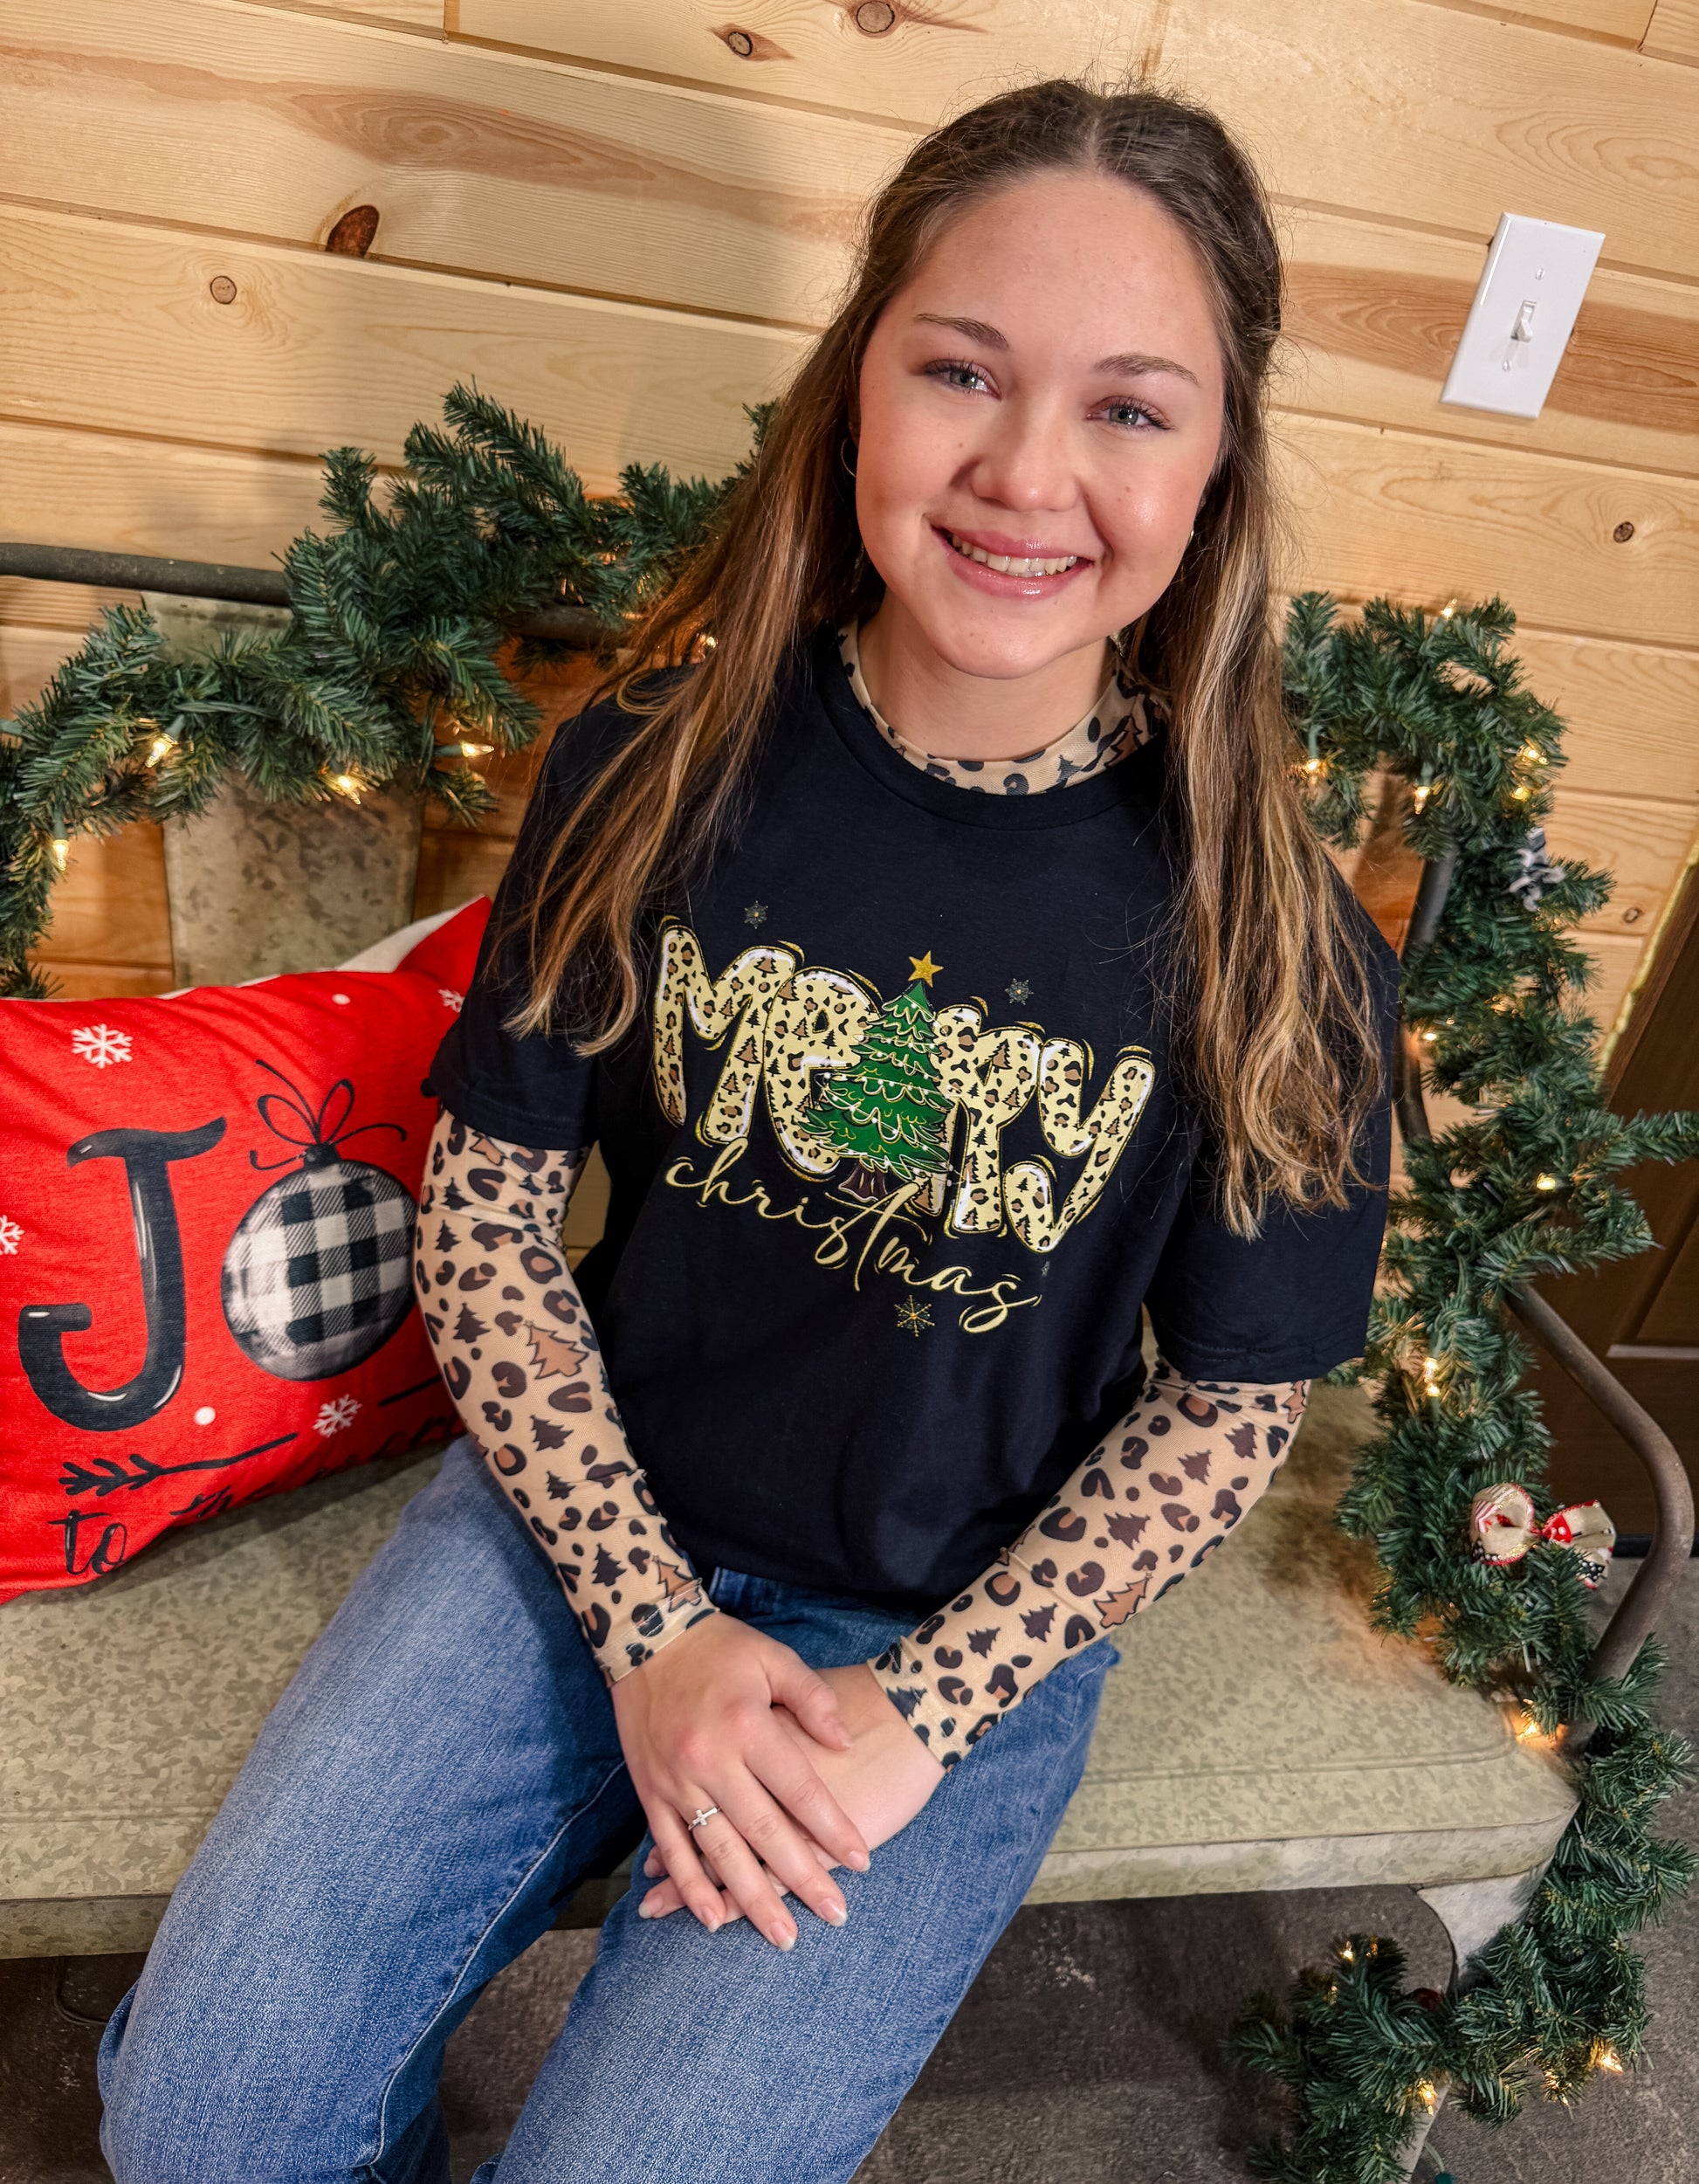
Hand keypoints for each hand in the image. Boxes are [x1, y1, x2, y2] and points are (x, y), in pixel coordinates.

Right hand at [637, 1664, 946, 1922]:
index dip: (833, 1828)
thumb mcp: (774, 1657)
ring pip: (719, 1851)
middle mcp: (711, 1759)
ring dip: (750, 1898)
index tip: (861, 1862)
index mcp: (747, 1726)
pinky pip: (671, 1847)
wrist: (646, 1636)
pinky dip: (690, 1886)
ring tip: (783, 1934)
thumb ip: (813, 1699)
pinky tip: (712, 1919)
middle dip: (802, 1879)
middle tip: (835, 1915)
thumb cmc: (719, 1646)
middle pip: (764, 1832)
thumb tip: (844, 1741)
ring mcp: (677, 1780)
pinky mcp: (650, 1791)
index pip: (800, 1790)